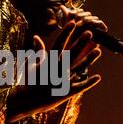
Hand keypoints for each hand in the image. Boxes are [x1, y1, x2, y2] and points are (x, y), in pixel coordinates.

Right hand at [7, 6, 107, 122]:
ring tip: (98, 51)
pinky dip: (88, 82)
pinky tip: (98, 77)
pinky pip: (79, 87)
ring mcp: (62, 81)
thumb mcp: (32, 63)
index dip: (66, 32)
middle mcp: (56, 70)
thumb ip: (38, 50)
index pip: (58, 43)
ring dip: (89, 59)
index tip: (72, 22)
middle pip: (71, 53)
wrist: (24, 101)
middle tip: (89, 33)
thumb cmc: (28, 81)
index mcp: (48, 62)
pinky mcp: (65, 93)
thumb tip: (36, 36)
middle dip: (80, 42)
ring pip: (78, 68)